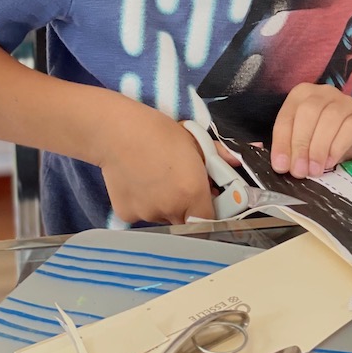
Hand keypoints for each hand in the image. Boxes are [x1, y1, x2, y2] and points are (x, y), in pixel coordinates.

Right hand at [96, 108, 219, 224]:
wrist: (116, 132)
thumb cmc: (157, 131)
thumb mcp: (194, 140)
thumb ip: (218, 157)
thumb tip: (235, 162)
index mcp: (192, 193)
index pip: (209, 220)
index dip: (210, 212)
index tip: (209, 203)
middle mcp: (171, 209)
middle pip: (186, 221)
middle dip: (188, 208)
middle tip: (181, 186)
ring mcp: (147, 214)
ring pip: (164, 217)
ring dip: (166, 204)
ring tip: (157, 178)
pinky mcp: (127, 215)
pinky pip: (142, 214)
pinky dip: (144, 203)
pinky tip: (139, 182)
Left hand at [269, 83, 351, 177]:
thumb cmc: (322, 139)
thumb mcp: (302, 140)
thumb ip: (290, 148)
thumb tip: (281, 164)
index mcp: (301, 94)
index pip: (287, 116)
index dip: (282, 142)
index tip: (281, 165)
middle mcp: (322, 93)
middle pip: (308, 112)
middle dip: (300, 144)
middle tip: (299, 170)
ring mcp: (344, 102)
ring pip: (329, 119)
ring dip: (318, 149)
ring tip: (314, 170)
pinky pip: (348, 129)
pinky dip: (336, 148)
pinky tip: (330, 162)